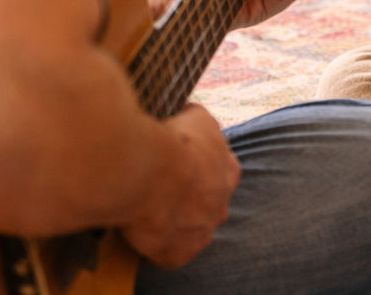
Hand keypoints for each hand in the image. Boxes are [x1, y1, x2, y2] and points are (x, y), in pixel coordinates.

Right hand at [120, 103, 239, 268]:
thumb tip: (192, 114)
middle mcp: (221, 205)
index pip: (219, 172)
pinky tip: (141, 232)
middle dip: (188, 198)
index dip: (198, 167)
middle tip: (160, 188)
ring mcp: (201, 233)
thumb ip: (200, 120)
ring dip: (173, 222)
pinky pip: (169, 254)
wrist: (146, 172)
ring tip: (147, 210)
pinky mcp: (179, 255)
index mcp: (229, 172)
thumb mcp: (196, 117)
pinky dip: (157, 246)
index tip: (179, 163)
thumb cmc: (172, 140)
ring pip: (189, 230)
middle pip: (206, 204)